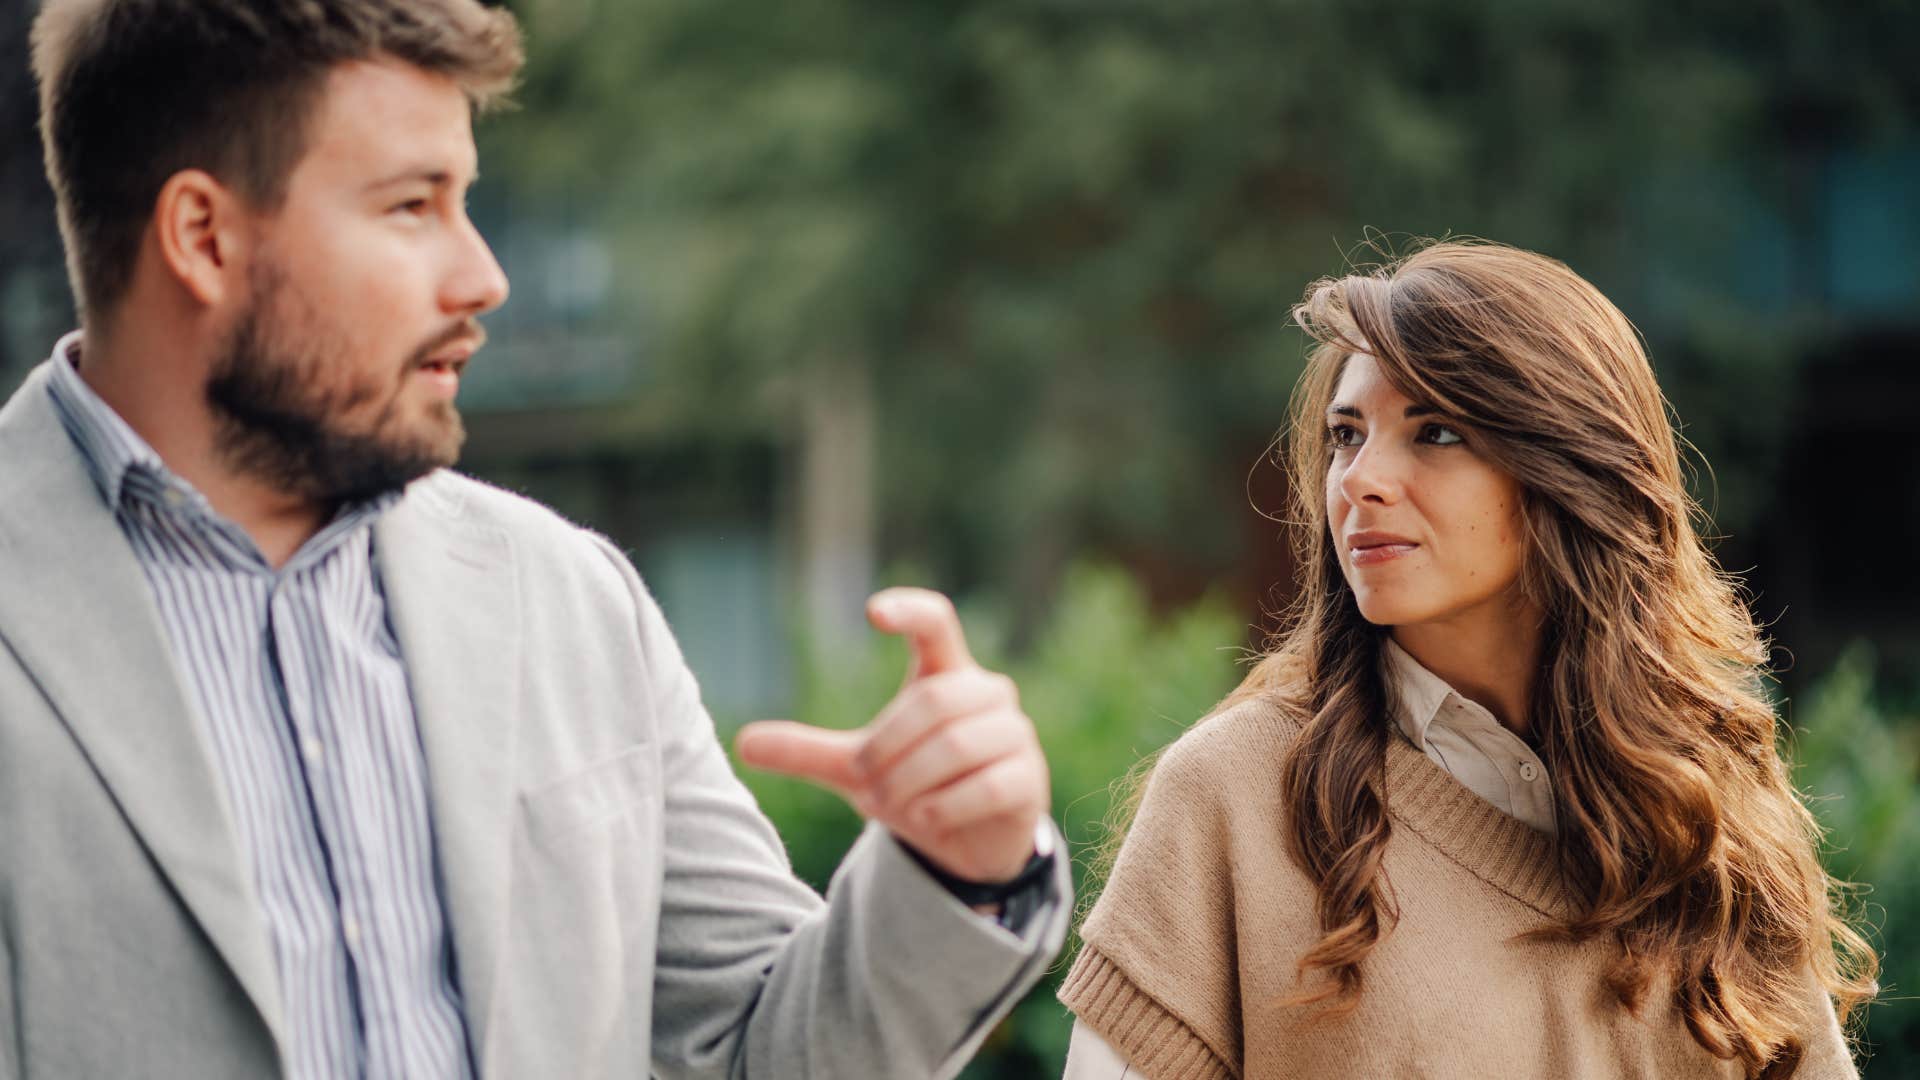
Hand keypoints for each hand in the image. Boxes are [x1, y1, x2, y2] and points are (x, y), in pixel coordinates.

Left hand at [735, 587, 1049, 884]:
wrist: (967, 841)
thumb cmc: (914, 785)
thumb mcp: (856, 769)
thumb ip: (808, 752)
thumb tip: (743, 742)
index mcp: (944, 674)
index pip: (936, 622)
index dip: (909, 611)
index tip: (873, 613)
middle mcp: (986, 694)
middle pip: (933, 700)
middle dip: (890, 747)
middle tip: (868, 784)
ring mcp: (1014, 734)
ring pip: (958, 744)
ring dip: (913, 781)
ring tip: (897, 805)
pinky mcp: (1029, 778)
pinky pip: (987, 785)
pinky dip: (945, 806)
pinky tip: (926, 818)